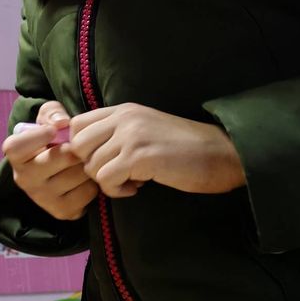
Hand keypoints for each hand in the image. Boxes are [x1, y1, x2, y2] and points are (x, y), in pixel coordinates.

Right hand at [2, 101, 98, 220]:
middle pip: (61, 157)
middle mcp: (25, 180)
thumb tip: (62, 122)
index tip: (53, 131)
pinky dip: (93, 183)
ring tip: (83, 161)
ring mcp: (43, 198)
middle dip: (76, 148)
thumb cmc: (52, 140)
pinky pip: (88, 192)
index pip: (16, 147)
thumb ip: (52, 113)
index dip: (36, 137)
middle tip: (80, 146)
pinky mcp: (62, 211)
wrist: (60, 171)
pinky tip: (86, 179)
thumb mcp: (48, 119)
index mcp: (16, 157)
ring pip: (78, 174)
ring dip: (87, 164)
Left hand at [69, 103, 245, 196]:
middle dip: (91, 166)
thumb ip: (116, 134)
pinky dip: (117, 190)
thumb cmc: (183, 148)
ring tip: (133, 180)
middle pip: (77, 146)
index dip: (81, 148)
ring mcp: (131, 136)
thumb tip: (83, 154)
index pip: (76, 125)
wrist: (222, 154)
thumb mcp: (144, 130)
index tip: (102, 160)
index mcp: (123, 110)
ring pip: (92, 166)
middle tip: (115, 173)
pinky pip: (106, 180)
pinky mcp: (139, 157)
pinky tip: (137, 188)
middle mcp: (124, 118)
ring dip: (108, 181)